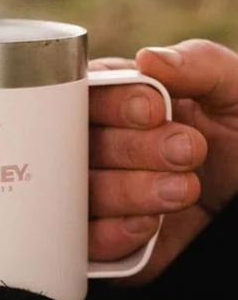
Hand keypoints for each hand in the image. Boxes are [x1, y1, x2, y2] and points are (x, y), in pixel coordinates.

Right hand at [91, 40, 237, 281]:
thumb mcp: (235, 92)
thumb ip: (199, 65)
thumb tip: (147, 58)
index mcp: (122, 106)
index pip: (88, 97)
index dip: (111, 104)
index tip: (152, 112)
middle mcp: (103, 149)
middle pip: (77, 147)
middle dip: (132, 150)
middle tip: (186, 151)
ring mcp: (100, 195)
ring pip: (80, 194)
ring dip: (129, 192)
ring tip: (182, 190)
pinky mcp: (106, 238)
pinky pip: (87, 241)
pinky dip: (114, 234)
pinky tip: (151, 224)